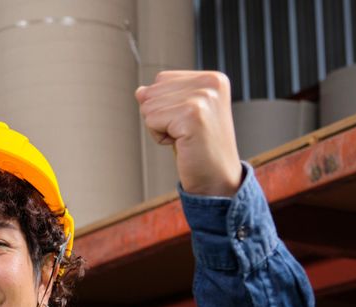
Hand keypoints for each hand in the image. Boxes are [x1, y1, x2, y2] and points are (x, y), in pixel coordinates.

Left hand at [135, 71, 242, 196]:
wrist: (216, 179)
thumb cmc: (199, 150)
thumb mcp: (181, 117)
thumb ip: (163, 99)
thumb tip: (140, 91)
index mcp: (212, 78)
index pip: (162, 79)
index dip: (164, 106)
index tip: (187, 124)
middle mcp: (210, 82)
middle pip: (153, 91)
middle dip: (160, 117)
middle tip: (185, 134)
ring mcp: (203, 97)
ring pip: (149, 106)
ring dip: (160, 129)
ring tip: (184, 139)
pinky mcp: (192, 114)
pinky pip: (152, 121)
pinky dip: (160, 138)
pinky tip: (181, 144)